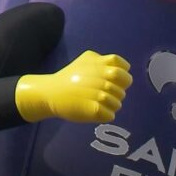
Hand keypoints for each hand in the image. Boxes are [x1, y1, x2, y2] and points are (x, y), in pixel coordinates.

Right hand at [15, 50, 132, 123]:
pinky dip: (104, 115)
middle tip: (104, 94)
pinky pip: (110, 115)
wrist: (51, 93)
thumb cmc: (71, 77)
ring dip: (110, 105)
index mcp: (101, 64)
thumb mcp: (87, 60)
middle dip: (117, 93)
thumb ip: (105, 62)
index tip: (113, 81)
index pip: (124, 69)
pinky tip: (94, 110)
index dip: (123, 77)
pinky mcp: (95, 110)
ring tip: (97, 103)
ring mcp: (100, 95)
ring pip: (117, 104)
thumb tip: (123, 68)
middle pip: (123, 89)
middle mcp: (103, 79)